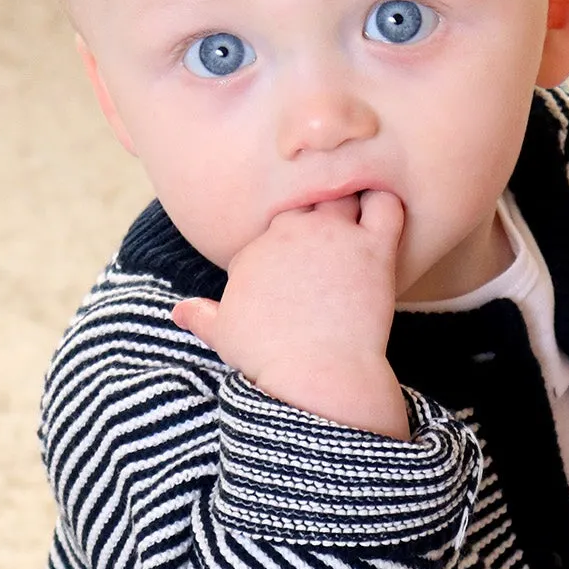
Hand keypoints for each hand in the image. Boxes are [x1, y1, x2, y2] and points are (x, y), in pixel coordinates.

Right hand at [171, 190, 409, 437]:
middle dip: (317, 215)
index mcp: (254, 251)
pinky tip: (386, 222)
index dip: (288, 246)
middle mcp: (290, 233)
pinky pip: (385, 206)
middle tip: (334, 242)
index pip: (273, 230)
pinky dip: (387, 205)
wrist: (313, 375)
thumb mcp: (224, 336)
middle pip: (306, 202)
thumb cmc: (268, 359)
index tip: (301, 269)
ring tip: (361, 223)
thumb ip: (203, 316)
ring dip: (351, 202)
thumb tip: (181, 312)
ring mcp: (333, 236)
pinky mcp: (372, 248)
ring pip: (343, 192)